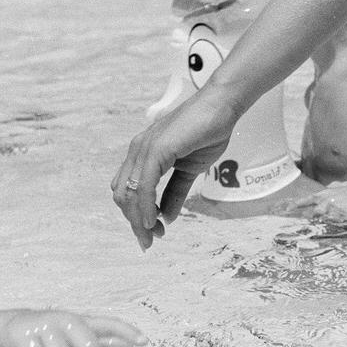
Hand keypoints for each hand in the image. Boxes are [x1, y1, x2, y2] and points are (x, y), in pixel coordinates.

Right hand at [2, 311, 147, 346]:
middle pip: (88, 344)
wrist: (11, 326)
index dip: (127, 330)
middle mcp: (66, 321)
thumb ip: (102, 341)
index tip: (145, 342)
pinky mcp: (25, 338)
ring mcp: (45, 328)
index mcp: (82, 320)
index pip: (109, 322)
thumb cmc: (54, 334)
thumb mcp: (78, 337)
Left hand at [111, 89, 236, 248]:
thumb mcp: (190, 169)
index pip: (128, 189)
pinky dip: (146, 206)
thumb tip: (166, 216)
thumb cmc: (208, 130)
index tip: (152, 232)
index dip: (136, 214)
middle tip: (150, 241)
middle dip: (134, 222)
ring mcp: (145, 148)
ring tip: (152, 235)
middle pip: (124, 195)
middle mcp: (138, 150)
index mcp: (144, 153)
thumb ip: (175, 192)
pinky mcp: (157, 149)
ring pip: (129, 193)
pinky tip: (154, 220)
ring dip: (139, 219)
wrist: (223, 106)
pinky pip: (144, 185)